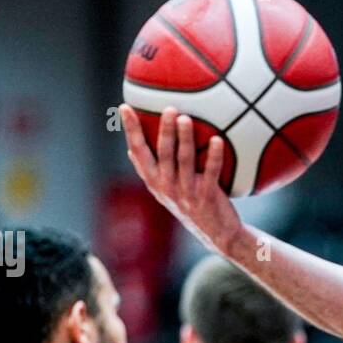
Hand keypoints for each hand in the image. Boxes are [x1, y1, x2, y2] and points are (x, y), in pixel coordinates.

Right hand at [120, 104, 245, 255]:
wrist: (218, 235)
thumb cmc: (191, 207)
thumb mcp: (166, 192)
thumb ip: (151, 172)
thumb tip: (131, 149)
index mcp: (155, 182)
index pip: (138, 152)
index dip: (130, 130)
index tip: (124, 107)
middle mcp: (167, 187)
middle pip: (163, 154)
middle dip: (164, 130)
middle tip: (169, 108)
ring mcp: (186, 193)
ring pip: (185, 161)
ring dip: (185, 138)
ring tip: (186, 118)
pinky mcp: (206, 198)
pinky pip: (210, 173)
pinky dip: (214, 156)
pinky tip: (217, 140)